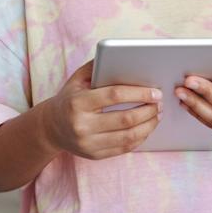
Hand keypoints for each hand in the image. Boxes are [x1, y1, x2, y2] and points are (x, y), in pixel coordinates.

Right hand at [41, 59, 162, 159]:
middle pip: (125, 119)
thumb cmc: (69, 98)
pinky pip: (124, 148)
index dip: (139, 93)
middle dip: (149, 110)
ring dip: (149, 125)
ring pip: (128, 137)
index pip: (114, 96)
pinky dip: (140, 138)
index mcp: (77, 102)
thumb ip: (98, 66)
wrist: (51, 127)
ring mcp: (88, 143)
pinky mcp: (94, 155)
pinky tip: (147, 128)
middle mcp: (82, 125)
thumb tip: (126, 57)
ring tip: (158, 115)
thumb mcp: (77, 79)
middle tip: (160, 103)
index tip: (155, 92)